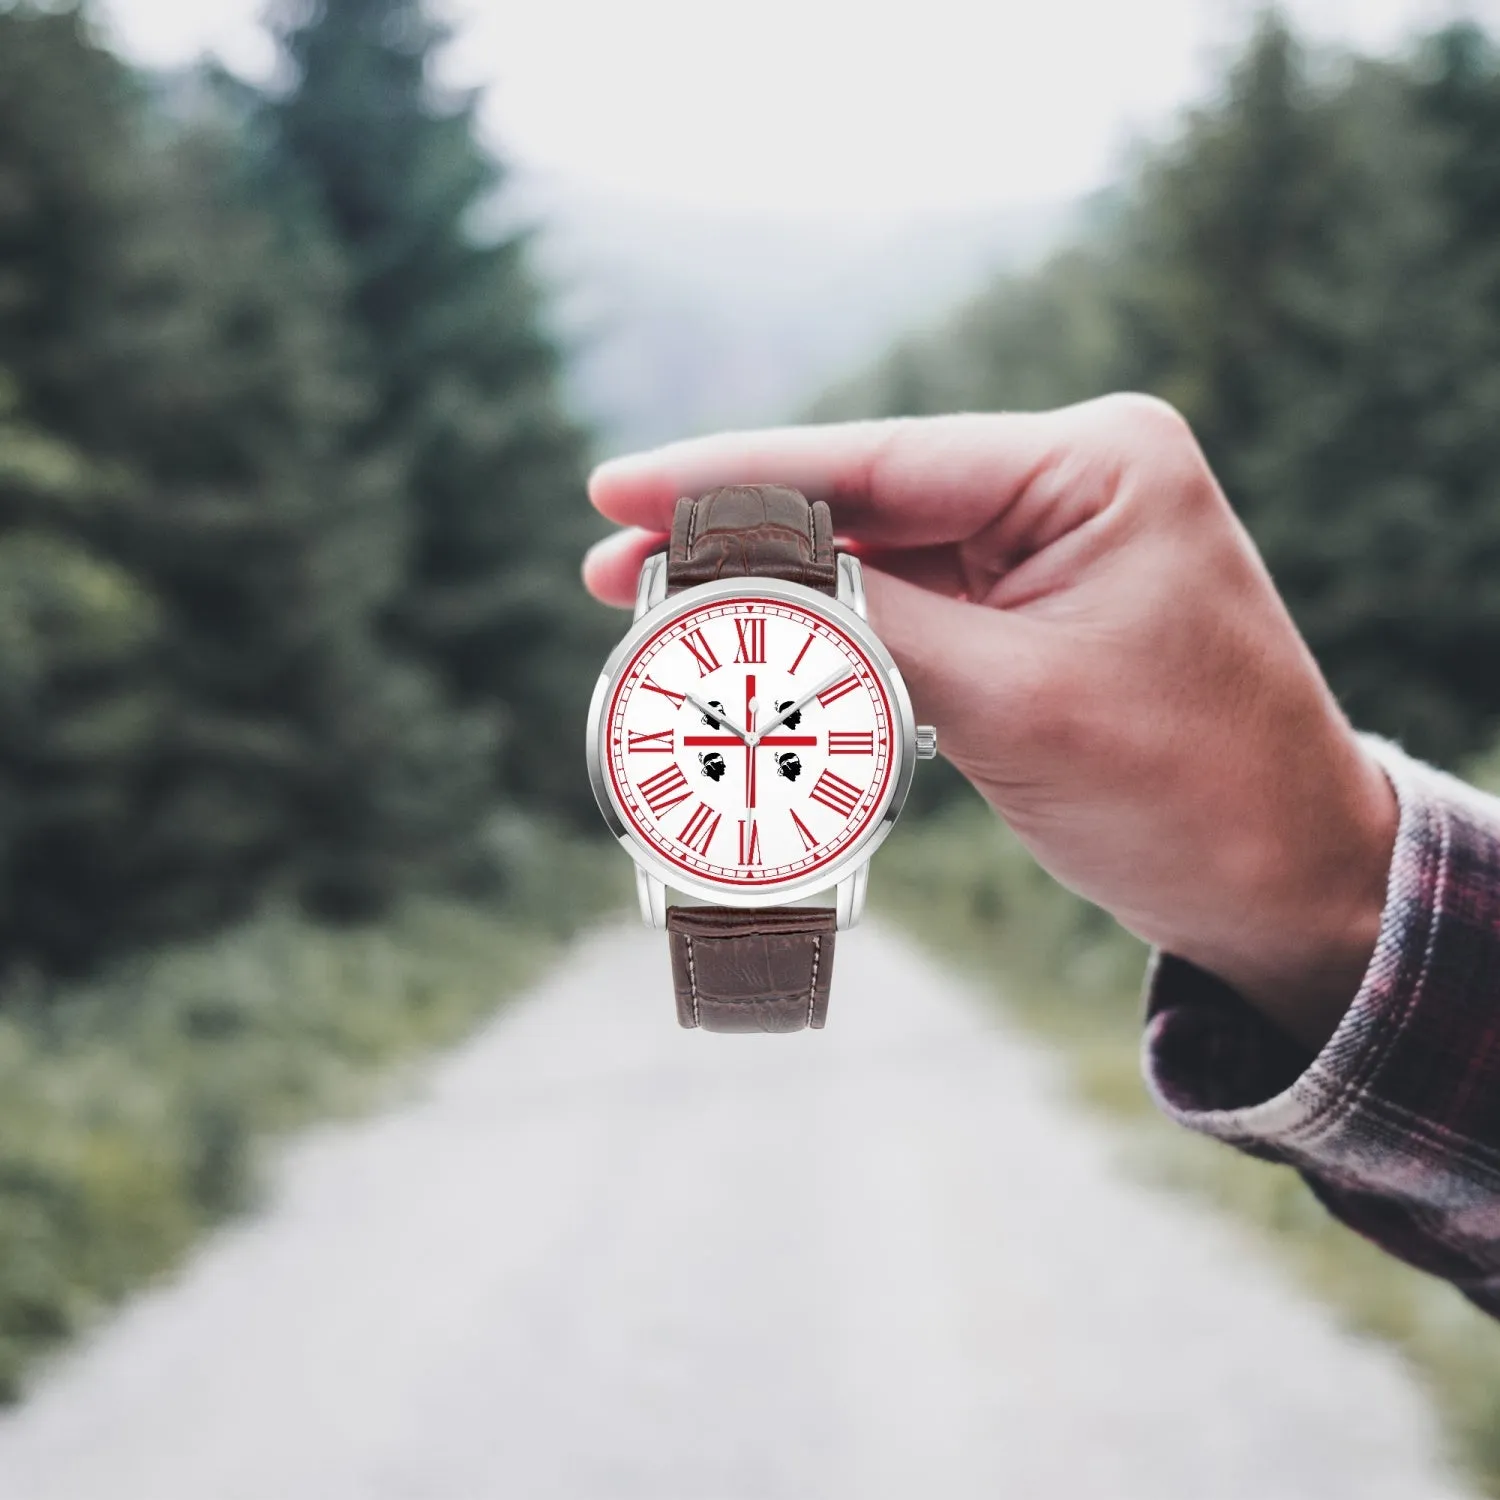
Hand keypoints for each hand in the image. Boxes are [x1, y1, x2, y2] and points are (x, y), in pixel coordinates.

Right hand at [584, 396, 1397, 1050]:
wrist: (1290, 887)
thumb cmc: (1191, 795)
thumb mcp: (1015, 704)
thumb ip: (870, 627)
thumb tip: (741, 583)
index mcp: (1095, 465)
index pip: (878, 458)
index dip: (731, 475)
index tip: (615, 490)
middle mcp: (1074, 484)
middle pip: (866, 498)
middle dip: (739, 536)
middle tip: (612, 565)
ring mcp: (1053, 547)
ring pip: (878, 556)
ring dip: (779, 591)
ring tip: (661, 615)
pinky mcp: (1035, 613)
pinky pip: (912, 609)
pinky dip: (835, 635)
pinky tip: (760, 650)